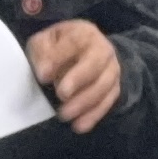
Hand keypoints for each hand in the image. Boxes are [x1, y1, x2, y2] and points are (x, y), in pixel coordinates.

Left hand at [28, 18, 123, 133]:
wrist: (88, 53)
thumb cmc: (59, 47)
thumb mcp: (46, 41)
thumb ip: (42, 52)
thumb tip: (44, 73)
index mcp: (83, 33)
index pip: (74, 42)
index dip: (58, 58)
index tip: (42, 76)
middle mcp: (103, 49)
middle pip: (95, 63)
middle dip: (78, 79)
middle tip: (61, 94)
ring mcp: (112, 70)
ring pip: (103, 86)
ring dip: (84, 102)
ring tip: (64, 115)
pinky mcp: (114, 89)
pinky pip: (108, 102)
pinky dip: (94, 115)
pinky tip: (79, 125)